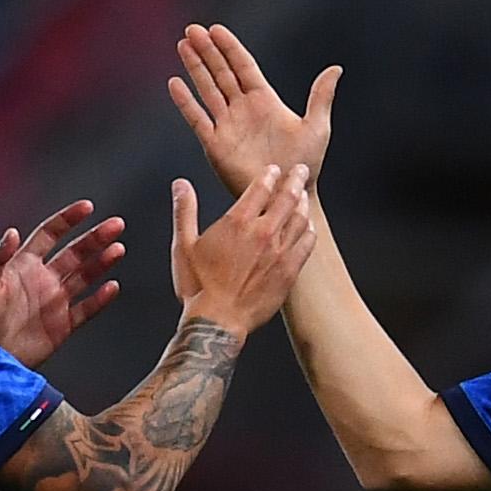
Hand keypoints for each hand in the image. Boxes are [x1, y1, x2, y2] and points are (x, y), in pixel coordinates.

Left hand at [0, 200, 124, 367]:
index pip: (51, 234)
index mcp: (24, 265)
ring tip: (118, 250)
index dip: (68, 219)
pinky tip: (112, 287)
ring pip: (85, 276)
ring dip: (102, 263)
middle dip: (95, 238)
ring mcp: (55, 302)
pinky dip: (100, 299)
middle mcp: (43, 279)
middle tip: (116, 225)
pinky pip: (86, 309)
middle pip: (75, 252)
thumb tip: (11, 232)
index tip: (87, 207)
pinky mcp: (62, 325)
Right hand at [170, 23, 339, 200]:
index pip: (242, 66)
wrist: (288, 196)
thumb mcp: (317, 127)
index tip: (215, 29)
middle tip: (192, 29)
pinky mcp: (216, 145)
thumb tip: (336, 68)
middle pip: (221, 72)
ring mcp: (228, 125)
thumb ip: (321, 96)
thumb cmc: (305, 165)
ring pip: (208, 90)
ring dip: (195, 68)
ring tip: (182, 45)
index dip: (229, 47)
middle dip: (207, 51)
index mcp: (264, 100)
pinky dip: (186, 102)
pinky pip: (198, 119)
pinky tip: (175, 83)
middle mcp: (243, 109)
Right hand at [171, 163, 314, 333]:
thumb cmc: (198, 286)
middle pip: (287, 198)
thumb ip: (184, 211)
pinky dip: (309, 231)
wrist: (219, 320)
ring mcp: (279, 252)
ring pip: (300, 219)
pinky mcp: (289, 271)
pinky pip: (306, 244)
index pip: (260, 187)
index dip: (269, 174)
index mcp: (237, 222)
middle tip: (300, 170)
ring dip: (303, 203)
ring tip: (303, 196)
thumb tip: (181, 184)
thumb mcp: (183, 245)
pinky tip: (308, 228)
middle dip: (294, 180)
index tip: (274, 170)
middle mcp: (262, 233)